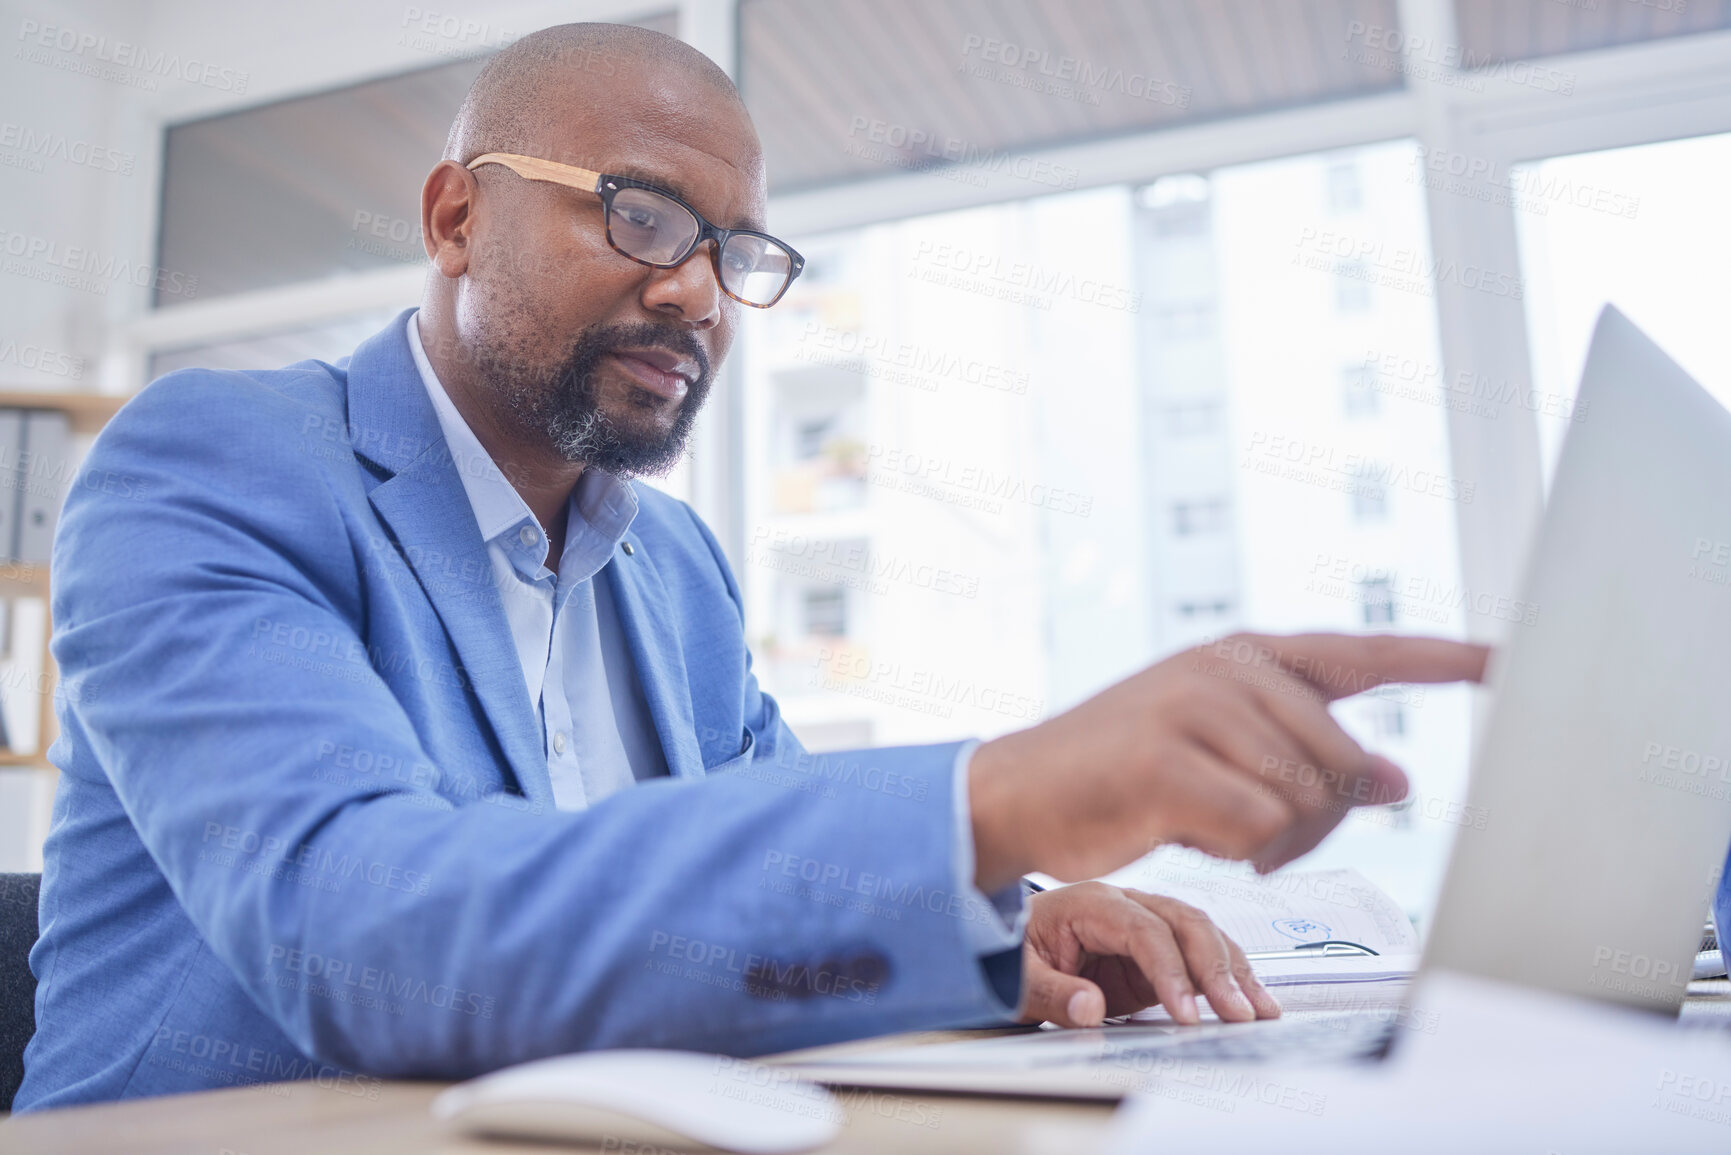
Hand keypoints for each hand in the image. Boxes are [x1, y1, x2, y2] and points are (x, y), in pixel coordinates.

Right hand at [970, 632, 1490, 889]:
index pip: (1366, 653)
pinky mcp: (1165, 760)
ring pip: (1308, 798)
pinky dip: (1237, 853)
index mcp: (1244, 654)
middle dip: (1318, 818)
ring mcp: (1192, 706)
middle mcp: (1225, 667)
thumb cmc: (1126, 776)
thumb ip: (1310, 755)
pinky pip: (1259, 828)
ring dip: (1273, 842)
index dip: (1443, 658)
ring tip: (1212, 830)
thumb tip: (1400, 782)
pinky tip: (1189, 836)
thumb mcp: (1224, 754)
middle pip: (1345, 760)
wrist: (1019, 792)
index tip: (1510, 660)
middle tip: (1252, 832)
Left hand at [1018, 882, 1280, 1026]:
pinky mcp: (1155, 948)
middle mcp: (1125, 904)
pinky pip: (1199, 954)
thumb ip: (1050, 991)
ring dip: (1234, 970)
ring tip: (1260, 1011)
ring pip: (1202, 933)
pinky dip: (1227, 974)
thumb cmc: (1008, 950)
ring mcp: (1145, 922)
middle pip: (1185, 922)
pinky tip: (1250, 999)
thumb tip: (1089, 1010)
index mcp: (1091, 903)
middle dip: (1217, 968)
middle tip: (1238, 1013)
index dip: (1170, 971)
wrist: (1002, 938)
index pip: (1144, 931)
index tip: (1186, 1014)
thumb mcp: (1014, 975)